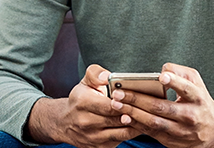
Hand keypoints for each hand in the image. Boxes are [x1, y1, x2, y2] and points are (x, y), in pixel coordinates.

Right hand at [26, 64, 141, 147]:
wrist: (65, 123)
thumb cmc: (80, 100)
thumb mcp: (84, 82)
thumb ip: (95, 74)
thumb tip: (106, 76)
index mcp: (82, 103)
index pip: (109, 106)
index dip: (124, 103)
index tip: (136, 99)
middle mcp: (85, 122)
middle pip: (117, 120)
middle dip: (134, 114)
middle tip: (149, 108)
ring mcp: (92, 137)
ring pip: (122, 133)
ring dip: (136, 126)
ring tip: (146, 117)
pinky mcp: (99, 147)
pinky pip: (120, 141)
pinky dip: (131, 134)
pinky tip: (138, 126)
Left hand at [109, 63, 213, 147]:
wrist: (213, 132)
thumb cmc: (200, 102)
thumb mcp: (197, 83)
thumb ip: (181, 72)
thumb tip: (163, 69)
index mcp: (198, 98)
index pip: (186, 89)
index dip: (174, 82)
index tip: (161, 77)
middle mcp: (190, 115)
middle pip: (161, 107)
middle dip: (138, 99)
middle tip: (119, 92)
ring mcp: (181, 131)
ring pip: (153, 122)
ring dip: (132, 112)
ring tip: (116, 103)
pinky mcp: (172, 141)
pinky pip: (151, 132)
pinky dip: (136, 124)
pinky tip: (124, 116)